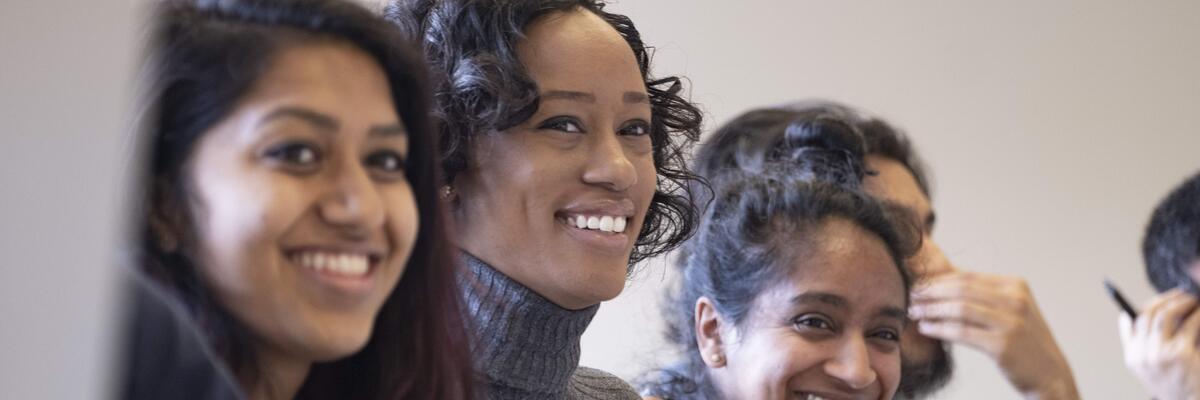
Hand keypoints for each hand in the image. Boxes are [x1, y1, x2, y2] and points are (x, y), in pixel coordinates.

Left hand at [909, 271, 1078, 399]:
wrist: (1050, 375)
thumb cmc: (1023, 341)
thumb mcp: (1011, 309)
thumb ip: (983, 293)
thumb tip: (945, 277)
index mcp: (1016, 286)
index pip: (967, 277)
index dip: (937, 280)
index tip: (917, 285)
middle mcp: (1016, 301)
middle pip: (960, 289)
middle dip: (930, 292)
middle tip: (909, 296)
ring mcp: (1011, 323)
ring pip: (959, 309)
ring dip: (931, 309)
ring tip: (913, 312)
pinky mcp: (1003, 345)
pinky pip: (961, 332)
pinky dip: (939, 328)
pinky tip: (925, 328)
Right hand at [1118, 289, 1199, 399]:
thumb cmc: (1176, 386)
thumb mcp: (1150, 368)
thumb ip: (1142, 344)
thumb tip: (1137, 315)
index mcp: (1133, 357)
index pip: (1130, 322)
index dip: (1144, 306)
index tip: (1157, 300)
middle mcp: (1143, 354)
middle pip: (1148, 314)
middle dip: (1165, 299)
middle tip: (1179, 293)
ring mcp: (1160, 353)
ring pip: (1165, 315)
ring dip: (1180, 303)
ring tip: (1192, 300)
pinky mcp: (1180, 353)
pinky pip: (1189, 325)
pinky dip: (1197, 315)